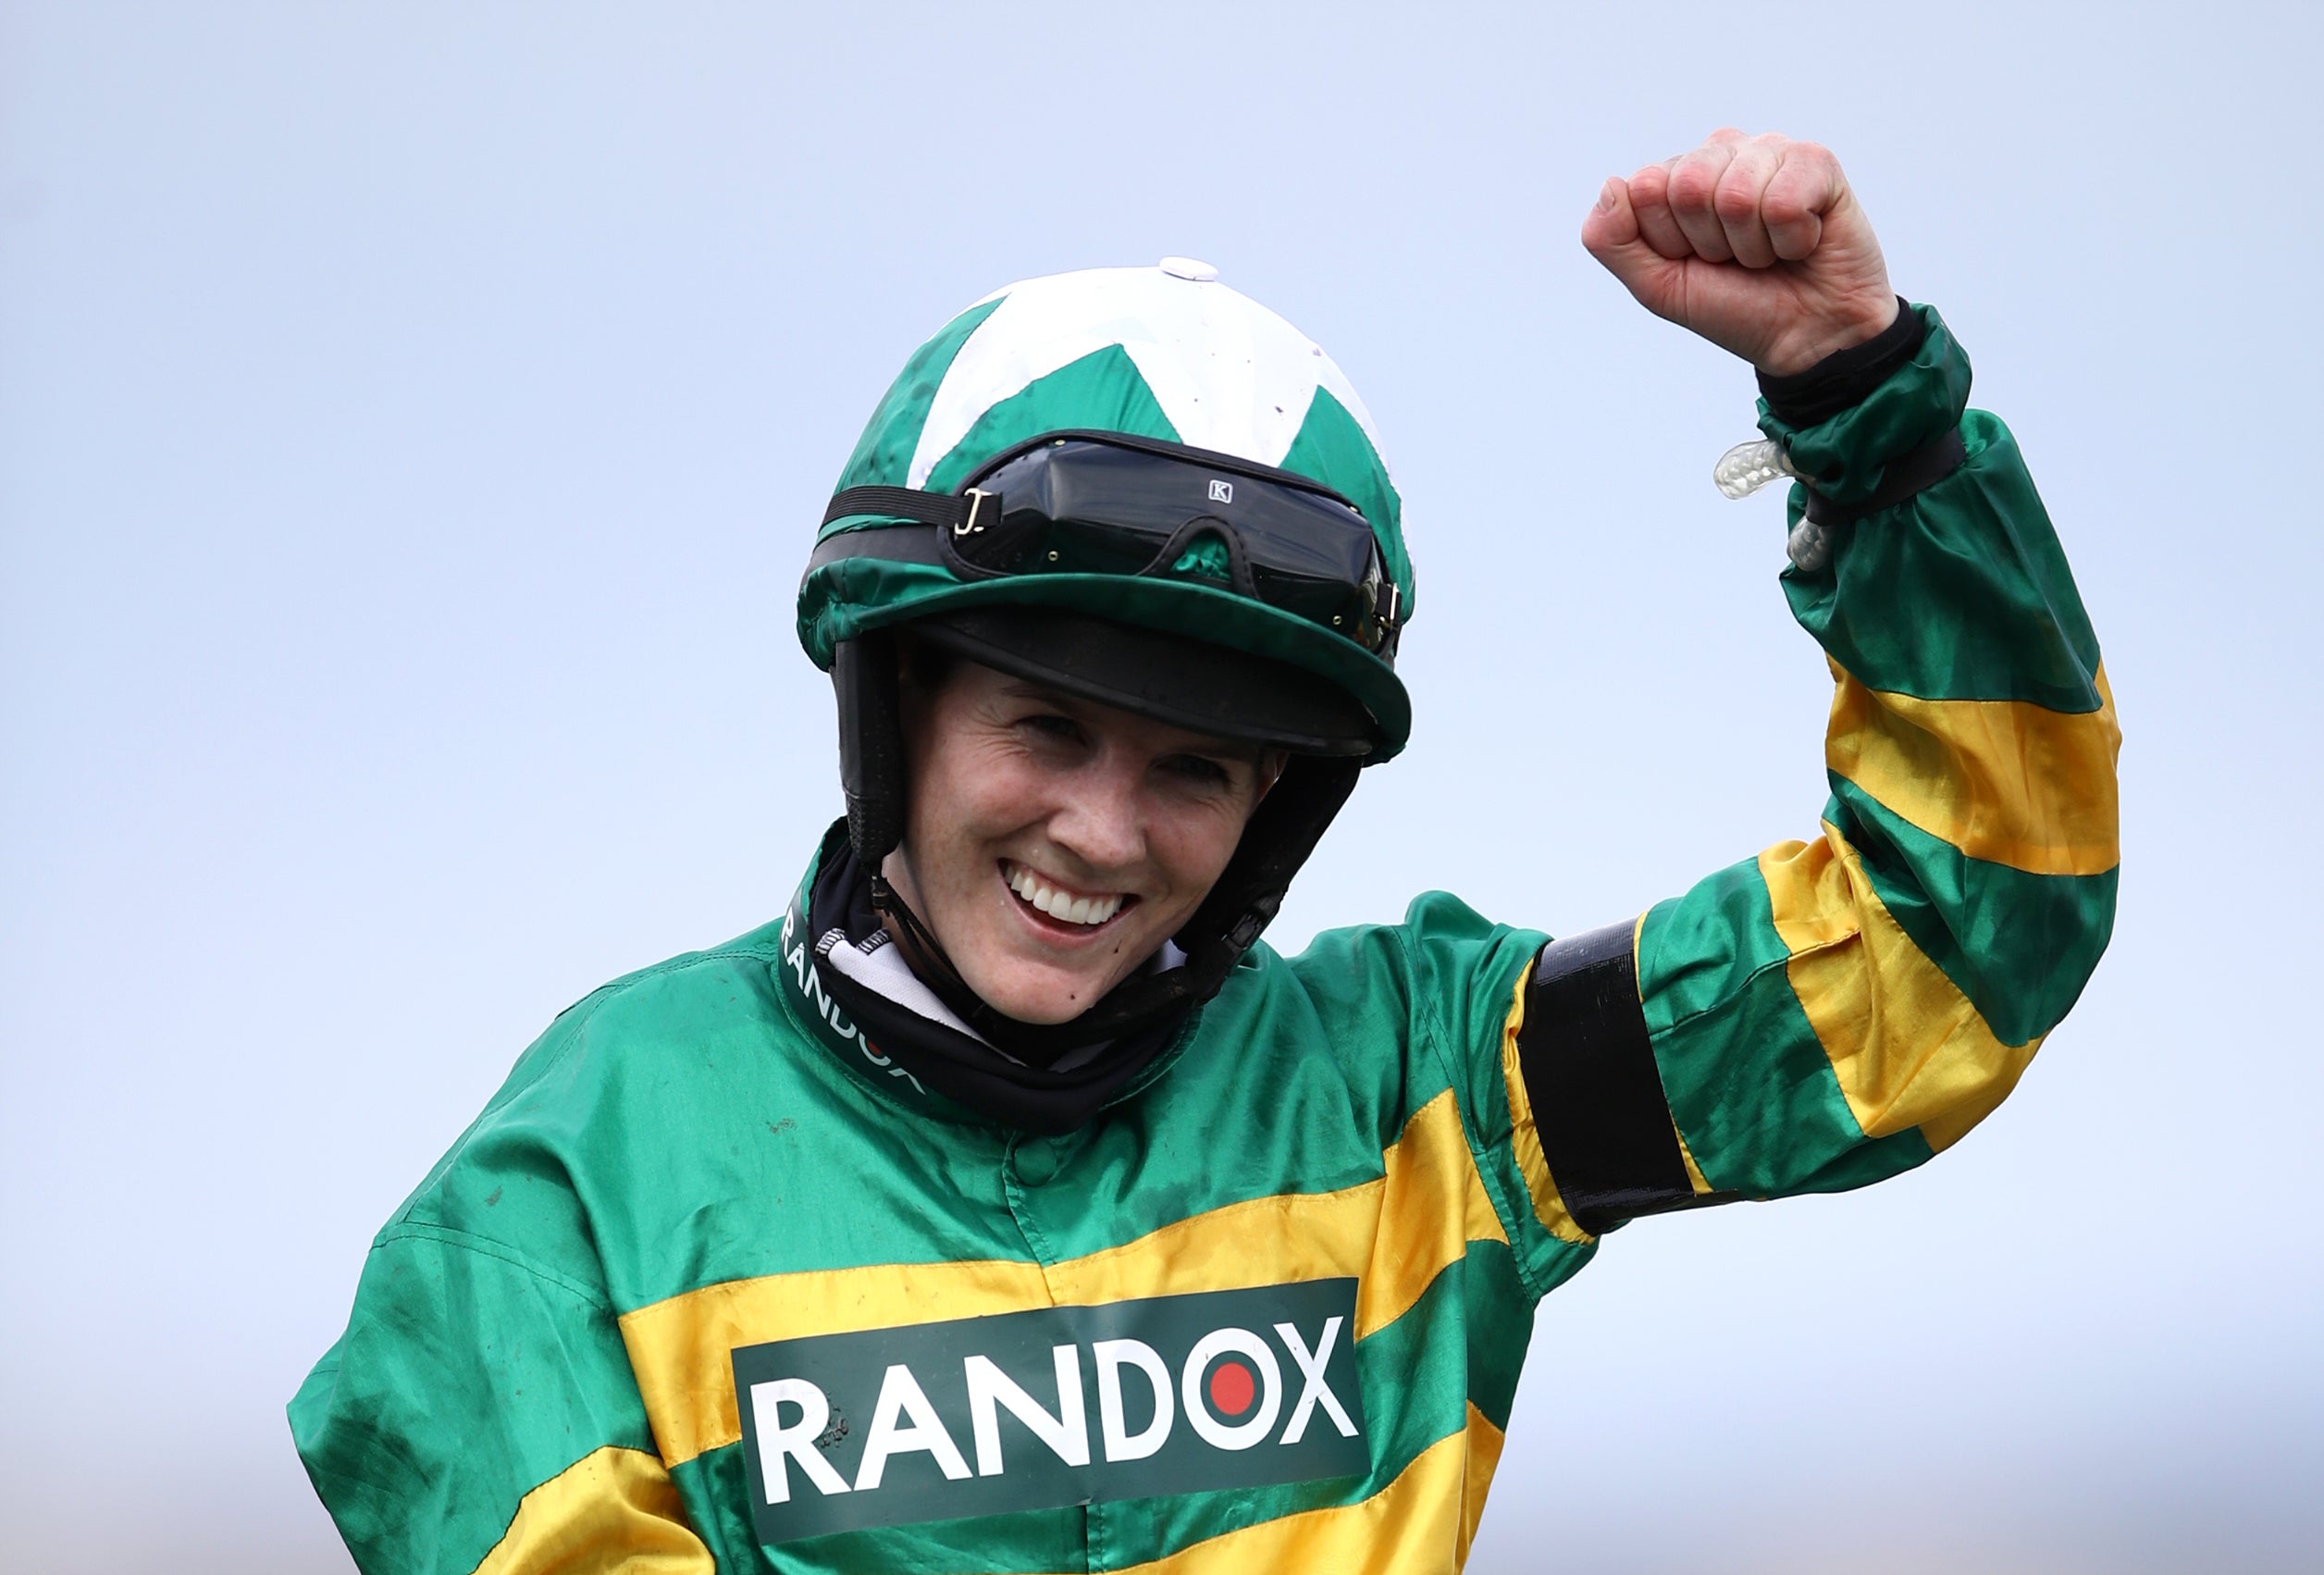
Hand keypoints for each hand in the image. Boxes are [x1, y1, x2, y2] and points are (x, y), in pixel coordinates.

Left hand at [1581, 129, 1897, 376]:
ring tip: (1769, 253)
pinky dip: (1790, 241)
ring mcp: (1769, 151)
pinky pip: (1783, 202)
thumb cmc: (1734, 307)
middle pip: (1687, 185)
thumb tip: (1611, 184)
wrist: (1805, 337)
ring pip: (1735, 195)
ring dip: (1752, 246)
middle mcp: (1721, 153)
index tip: (1697, 261)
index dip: (1669, 240)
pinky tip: (1802, 242)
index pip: (1644, 188)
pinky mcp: (1816, 161)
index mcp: (1676, 176)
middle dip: (1710, 242)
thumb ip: (1612, 241)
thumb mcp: (1657, 286)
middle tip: (1736, 259)